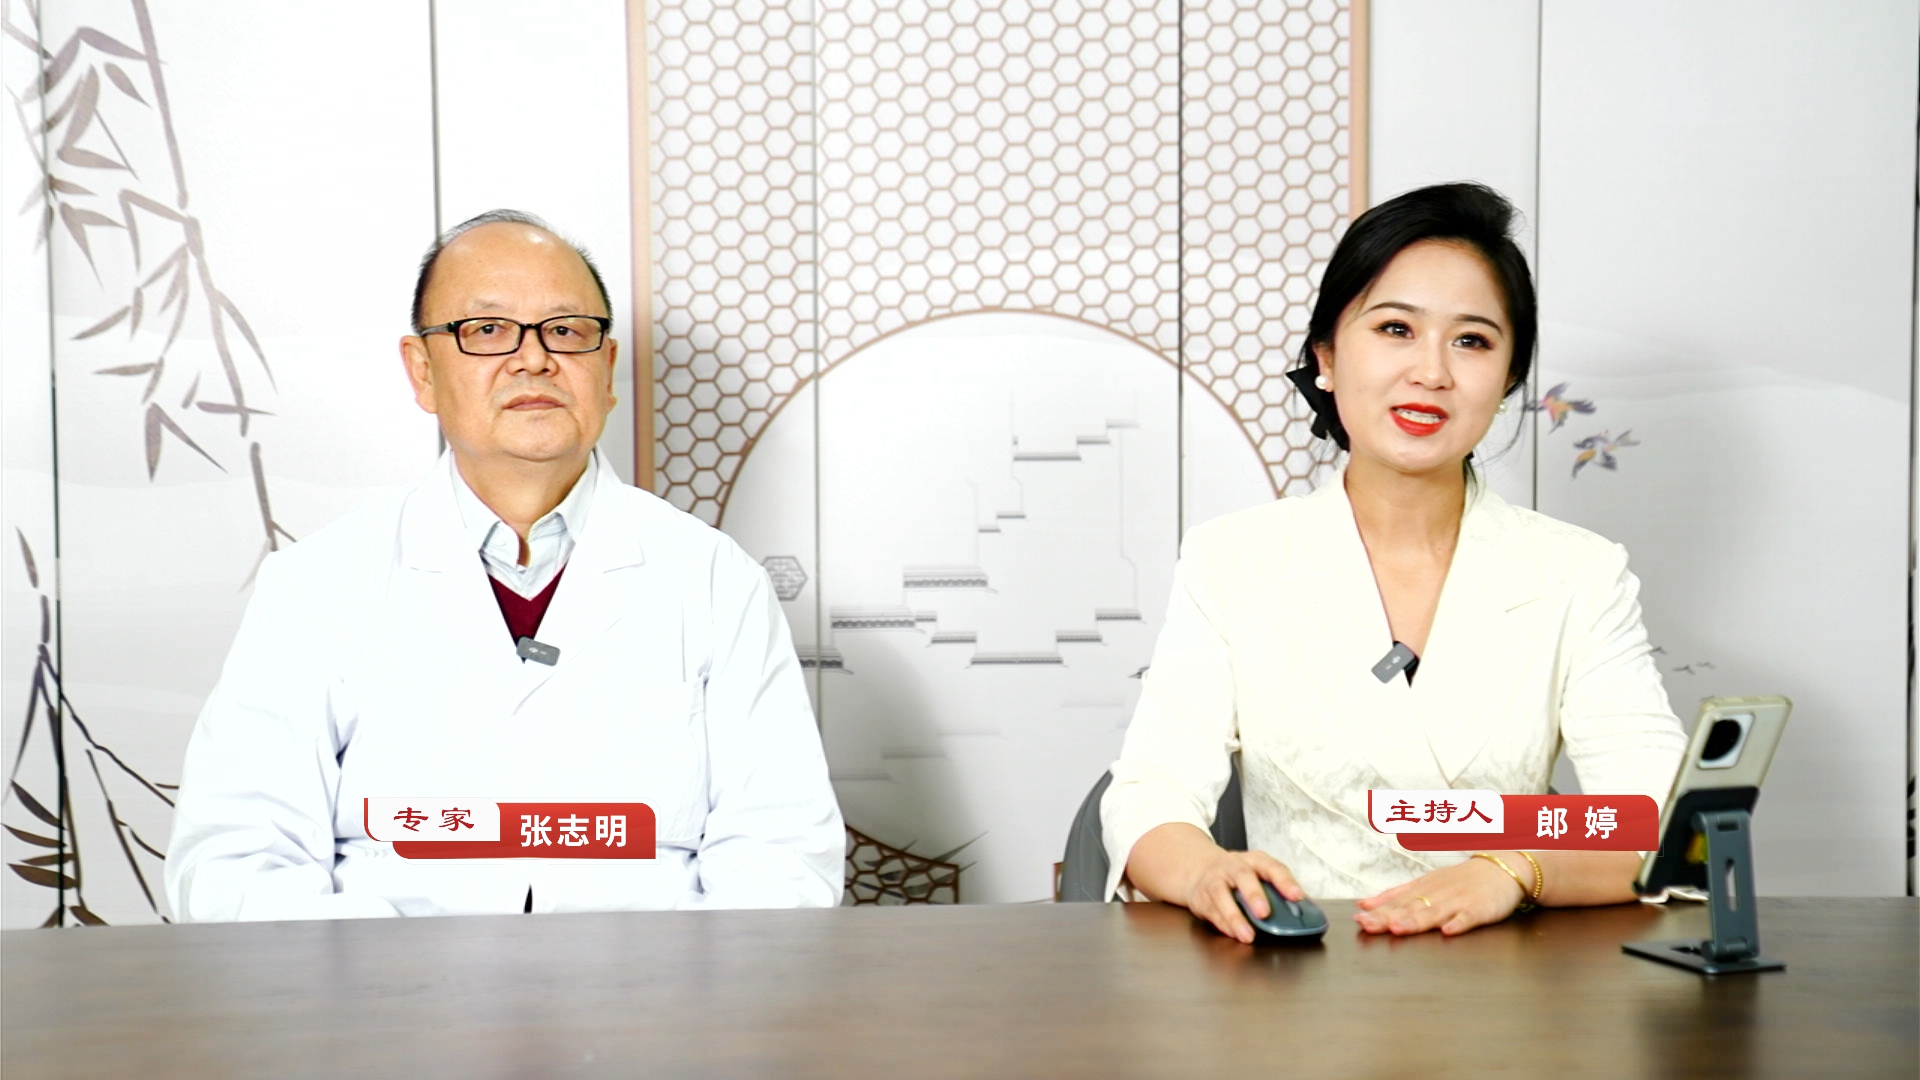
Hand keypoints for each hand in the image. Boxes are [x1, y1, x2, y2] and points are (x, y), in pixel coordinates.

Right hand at [1183, 849, 1303, 944]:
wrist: (1198, 869)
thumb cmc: (1237, 875)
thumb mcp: (1257, 874)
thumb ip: (1277, 890)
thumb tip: (1302, 912)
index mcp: (1254, 861)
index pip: (1272, 867)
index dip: (1285, 881)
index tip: (1297, 896)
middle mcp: (1233, 867)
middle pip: (1243, 877)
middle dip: (1254, 895)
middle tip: (1264, 913)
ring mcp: (1214, 881)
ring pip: (1221, 895)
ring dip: (1235, 917)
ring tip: (1247, 935)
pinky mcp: (1201, 897)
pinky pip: (1211, 911)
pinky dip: (1223, 924)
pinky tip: (1234, 934)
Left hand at [1354, 855, 1526, 935]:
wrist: (1501, 868)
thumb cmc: (1460, 880)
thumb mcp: (1425, 883)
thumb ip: (1396, 896)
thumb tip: (1364, 905)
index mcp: (1422, 888)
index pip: (1395, 901)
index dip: (1376, 910)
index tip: (1358, 918)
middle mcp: (1436, 893)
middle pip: (1409, 907)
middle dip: (1387, 917)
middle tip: (1367, 925)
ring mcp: (1458, 901)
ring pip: (1433, 912)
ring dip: (1415, 920)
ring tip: (1398, 928)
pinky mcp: (1479, 909)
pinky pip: (1468, 917)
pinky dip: (1458, 923)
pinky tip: (1448, 932)